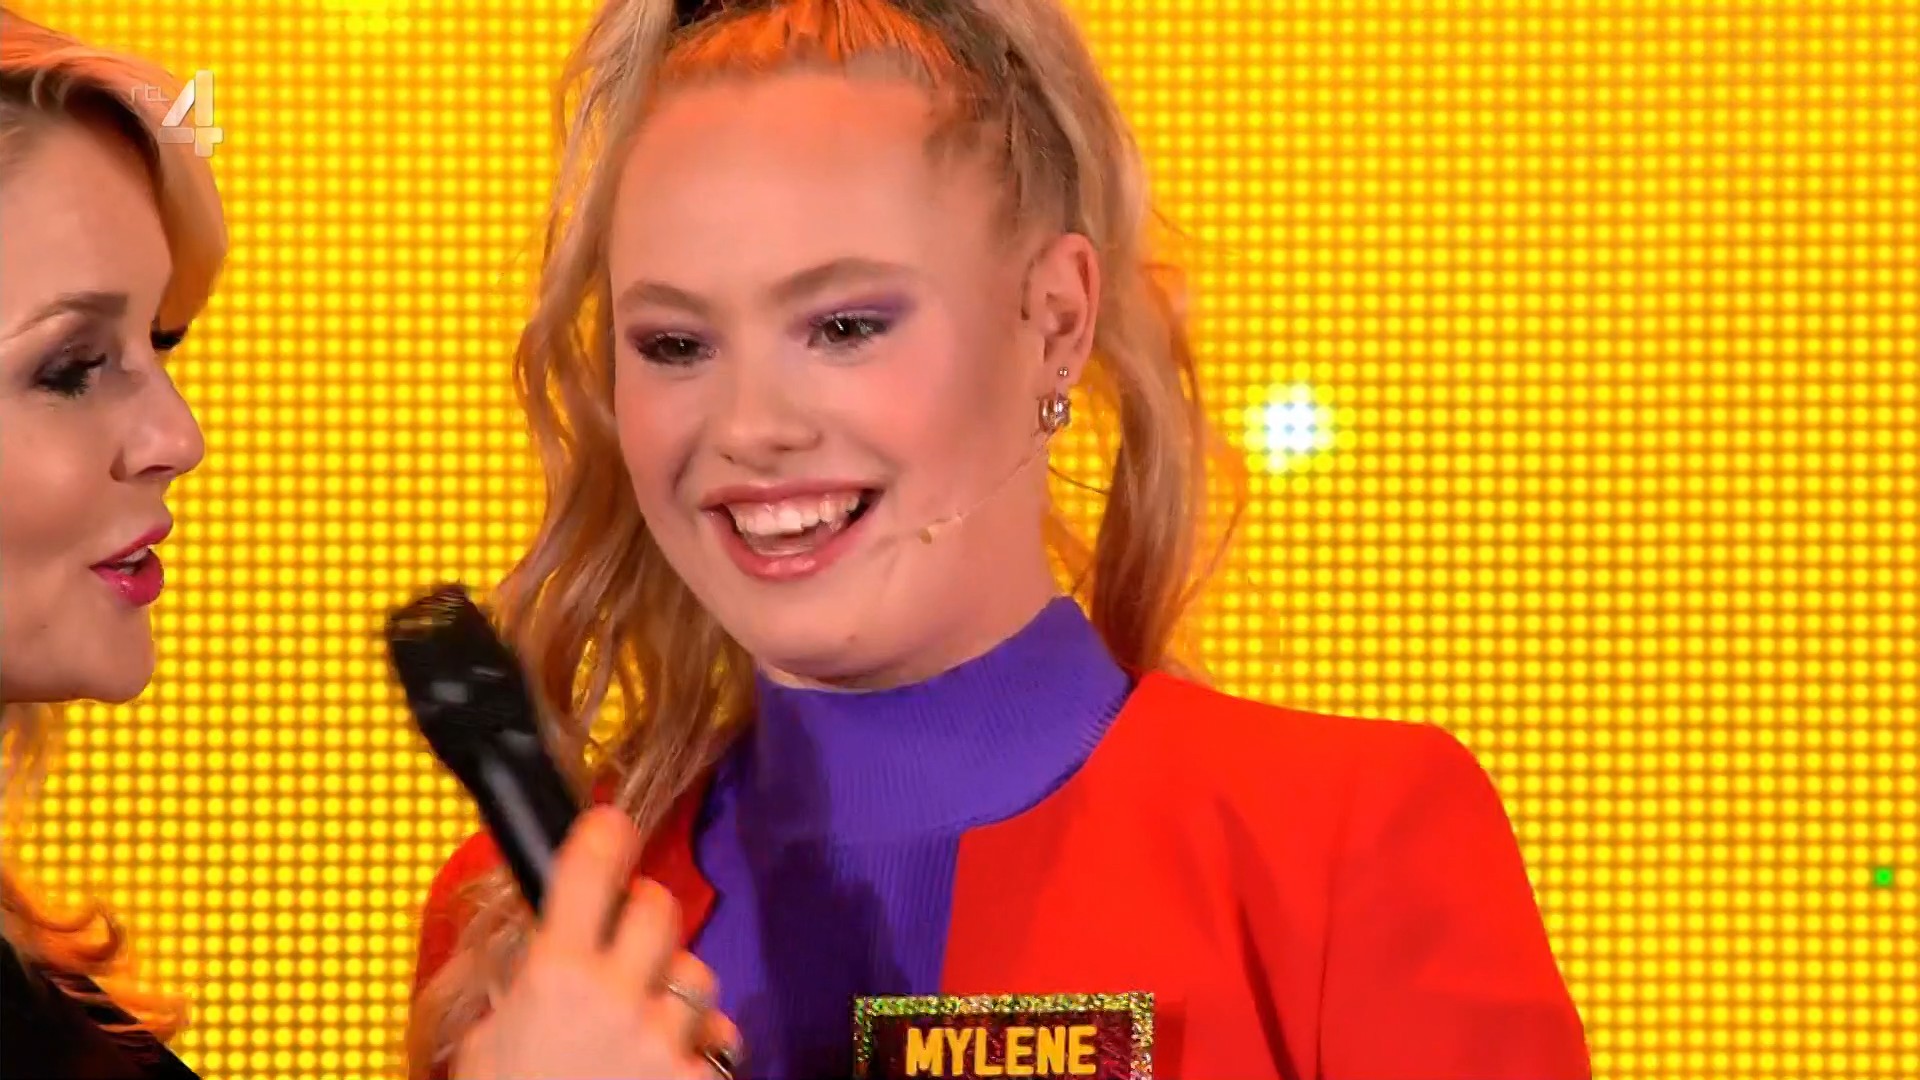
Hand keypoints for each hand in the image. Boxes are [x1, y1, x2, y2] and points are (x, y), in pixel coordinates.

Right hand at [450, 807, 741, 1079]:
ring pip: (696, 976)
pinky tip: (666, 1071)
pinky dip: (697, 1051)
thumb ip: (527, 987)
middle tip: (629, 936)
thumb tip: (554, 946)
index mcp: (554, 977)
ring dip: (675, 992)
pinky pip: (718, 1040)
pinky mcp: (700, 1079)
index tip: (610, 823)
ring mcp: (665, 1040)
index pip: (590, 871)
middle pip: (660, 909)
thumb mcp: (489, 1042)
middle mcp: (617, 997)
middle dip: (646, 915)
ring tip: (643, 1028)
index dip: (604, 836)